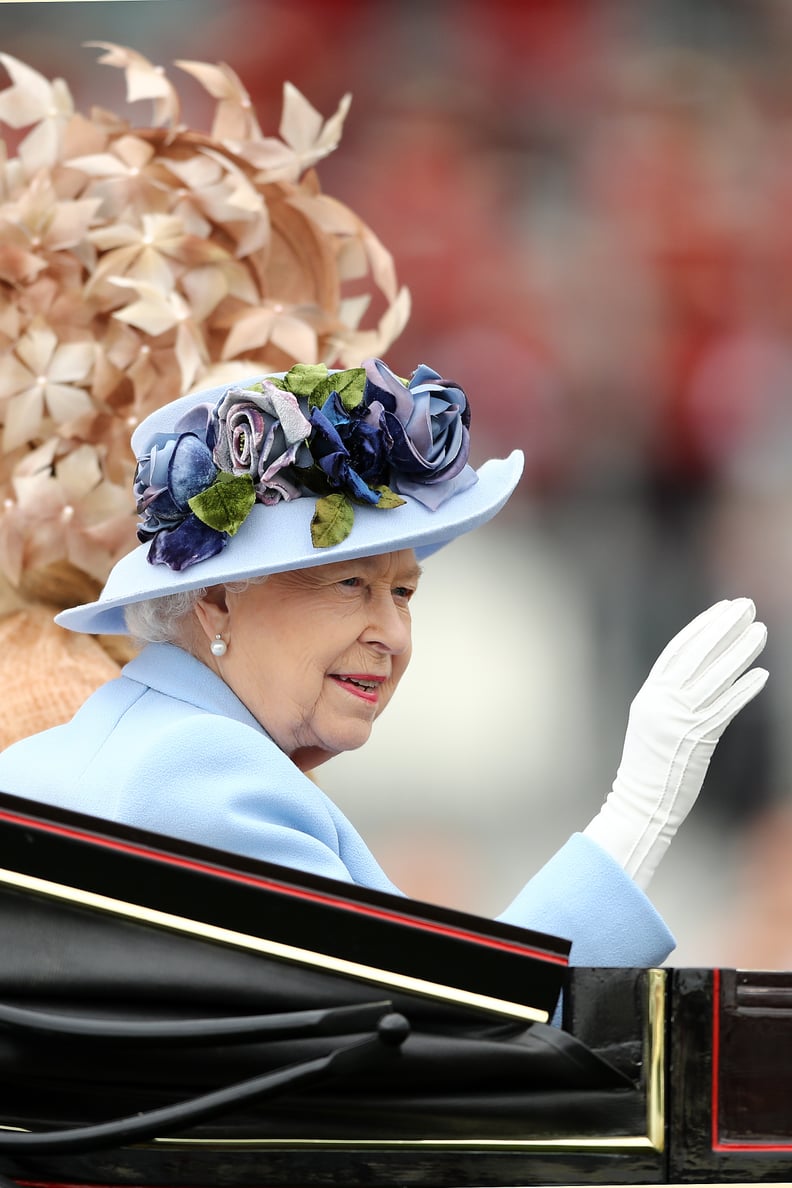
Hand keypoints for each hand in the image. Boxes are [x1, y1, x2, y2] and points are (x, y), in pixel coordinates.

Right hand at [583, 598, 767, 889]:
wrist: (640, 804)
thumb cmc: (650, 769)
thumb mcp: (652, 724)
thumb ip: (670, 699)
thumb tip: (700, 676)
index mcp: (649, 695)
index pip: (677, 650)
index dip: (701, 627)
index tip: (722, 609)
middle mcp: (661, 701)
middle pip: (697, 655)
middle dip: (723, 628)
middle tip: (746, 607)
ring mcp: (678, 719)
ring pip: (715, 677)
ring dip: (740, 652)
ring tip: (761, 631)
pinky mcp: (696, 739)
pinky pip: (725, 708)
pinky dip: (743, 690)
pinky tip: (762, 675)